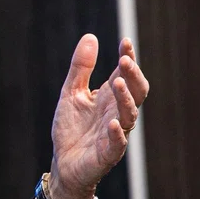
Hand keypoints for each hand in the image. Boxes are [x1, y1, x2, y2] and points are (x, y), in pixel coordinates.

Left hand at [49, 34, 149, 198]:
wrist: (64, 162)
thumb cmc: (72, 128)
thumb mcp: (72, 93)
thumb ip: (81, 68)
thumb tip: (90, 36)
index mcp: (110, 97)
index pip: (125, 74)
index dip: (128, 58)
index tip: (125, 42)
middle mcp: (116, 112)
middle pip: (135, 92)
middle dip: (133, 76)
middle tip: (125, 61)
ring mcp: (114, 133)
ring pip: (129, 114)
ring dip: (126, 98)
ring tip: (120, 82)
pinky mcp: (107, 153)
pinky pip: (117, 144)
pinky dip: (117, 134)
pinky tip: (114, 123)